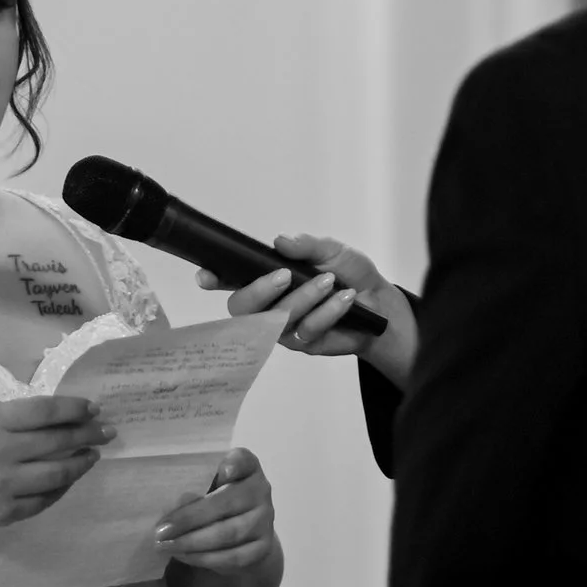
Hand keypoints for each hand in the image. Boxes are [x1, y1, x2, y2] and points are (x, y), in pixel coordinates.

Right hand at [0, 396, 108, 531]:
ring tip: (93, 455)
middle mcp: (3, 453)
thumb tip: (53, 415)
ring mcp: (5, 486)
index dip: (74, 409)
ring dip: (81, 463)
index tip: (93, 408)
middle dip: (88, 434)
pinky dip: (61, 489)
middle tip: (108, 431)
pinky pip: (44, 501)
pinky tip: (69, 479)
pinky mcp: (5, 512)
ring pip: (57, 474)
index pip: (46, 412)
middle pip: (57, 441)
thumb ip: (10, 414)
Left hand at [156, 448, 278, 575]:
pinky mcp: (262, 549)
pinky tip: (182, 555)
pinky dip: (204, 558)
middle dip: (189, 518)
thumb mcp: (207, 485)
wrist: (242, 534)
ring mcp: (265, 522)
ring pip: (228, 534)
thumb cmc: (216, 500)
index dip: (235, 464)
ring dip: (192, 542)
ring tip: (165, 545)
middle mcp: (261, 492)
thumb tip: (172, 505)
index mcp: (247, 468)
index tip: (224, 470)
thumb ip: (196, 486)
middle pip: (226, 504)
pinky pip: (232, 557)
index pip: (244, 460)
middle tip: (160, 530)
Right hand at [206, 233, 418, 389]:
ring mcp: (283, 328)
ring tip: (329, 281)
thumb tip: (280, 241)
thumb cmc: (350, 274)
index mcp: (267, 277)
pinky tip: (344, 300)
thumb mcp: (332, 251)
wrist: (381, 304)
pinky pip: (306, 330)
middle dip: (259, 290)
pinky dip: (327, 312)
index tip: (205, 275)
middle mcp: (268, 304)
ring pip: (277, 318)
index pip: (232, 278)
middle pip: (242, 307)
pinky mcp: (303, 344)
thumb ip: (307, 246)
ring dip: (304, 297)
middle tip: (284, 275)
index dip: (214, 277)